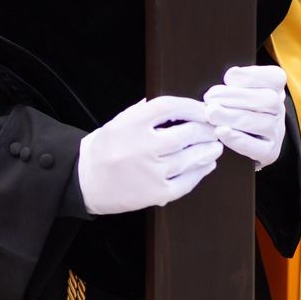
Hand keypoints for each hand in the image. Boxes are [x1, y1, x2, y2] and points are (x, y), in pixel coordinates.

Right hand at [76, 95, 222, 215]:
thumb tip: (177, 106)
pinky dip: (200, 173)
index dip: (192, 106)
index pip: (170, 107)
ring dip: (208, 150)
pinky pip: (186, 182)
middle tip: (215, 128)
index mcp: (132, 124)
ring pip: (190, 158)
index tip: (204, 108)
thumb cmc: (104, 148)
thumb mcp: (119, 122)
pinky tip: (207, 165)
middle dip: (206, 129)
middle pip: (186, 133)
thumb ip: (144, 111)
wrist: (84, 181)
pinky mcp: (155, 193)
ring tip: (216, 146)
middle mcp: (142, 147)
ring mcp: (151, 172)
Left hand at [204, 65, 287, 170]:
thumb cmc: (237, 107)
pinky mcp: (270, 152)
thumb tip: (231, 76)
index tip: (228, 77)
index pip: (275, 77)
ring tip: (211, 113)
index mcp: (276, 89)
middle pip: (267, 100)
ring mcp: (277, 132)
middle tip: (209, 97)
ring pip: (262, 123)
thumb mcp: (239, 90)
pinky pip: (257, 147)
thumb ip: (236, 82)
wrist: (247, 139)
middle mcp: (280, 109)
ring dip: (233, 117)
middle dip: (235, 97)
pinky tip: (220, 131)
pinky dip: (237, 139)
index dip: (252, 75)